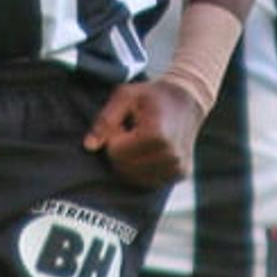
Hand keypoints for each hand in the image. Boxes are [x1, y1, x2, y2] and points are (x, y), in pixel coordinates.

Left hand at [83, 79, 203, 187]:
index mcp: (156, 135)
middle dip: (121, 151)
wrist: (188, 99)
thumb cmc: (152, 95)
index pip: (115, 153)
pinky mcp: (181, 174)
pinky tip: (150, 150)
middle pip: (124, 168)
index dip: (114, 136)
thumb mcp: (125, 96)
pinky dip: (143, 168)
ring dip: (132, 160)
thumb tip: (89, 147)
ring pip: (136, 178)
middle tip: (132, 131)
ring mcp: (177, 167)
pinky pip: (149, 181)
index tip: (125, 123)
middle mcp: (170, 155)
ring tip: (142, 139)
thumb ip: (105, 120)